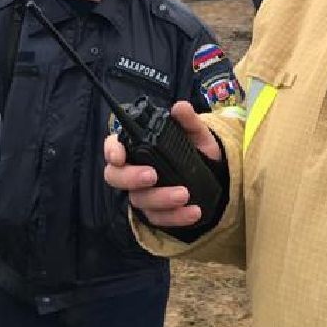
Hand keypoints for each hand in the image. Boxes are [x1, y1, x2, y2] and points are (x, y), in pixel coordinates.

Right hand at [104, 101, 220, 229]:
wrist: (215, 175)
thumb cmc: (196, 150)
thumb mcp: (196, 134)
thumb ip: (188, 121)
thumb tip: (180, 108)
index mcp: (137, 148)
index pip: (114, 147)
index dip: (112, 151)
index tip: (120, 156)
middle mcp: (133, 171)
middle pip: (116, 177)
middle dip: (131, 177)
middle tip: (152, 175)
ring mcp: (143, 194)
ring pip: (139, 200)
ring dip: (161, 198)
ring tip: (184, 194)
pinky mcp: (156, 214)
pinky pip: (159, 219)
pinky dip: (176, 217)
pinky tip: (193, 212)